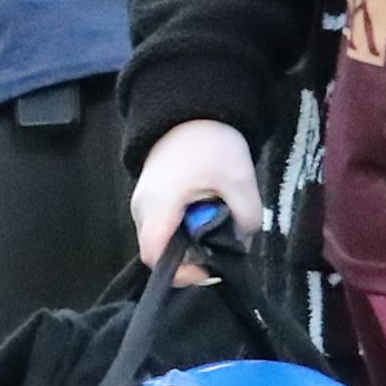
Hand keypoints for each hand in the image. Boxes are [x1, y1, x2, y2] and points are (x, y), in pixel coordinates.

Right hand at [131, 118, 266, 272]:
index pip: (156, 257)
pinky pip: (165, 227)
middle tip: (223, 246)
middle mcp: (141, 210)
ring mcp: (143, 205)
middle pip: (160, 252)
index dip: (182, 272)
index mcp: (158, 206)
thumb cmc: (211, 143)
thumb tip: (242, 243)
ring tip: (218, 226)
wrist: (190, 113)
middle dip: (192, 257)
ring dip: (191, 241)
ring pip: (164, 240)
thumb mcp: (239, 179)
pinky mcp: (151, 200)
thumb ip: (245, 217)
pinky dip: (186, 228)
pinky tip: (208, 215)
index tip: (211, 268)